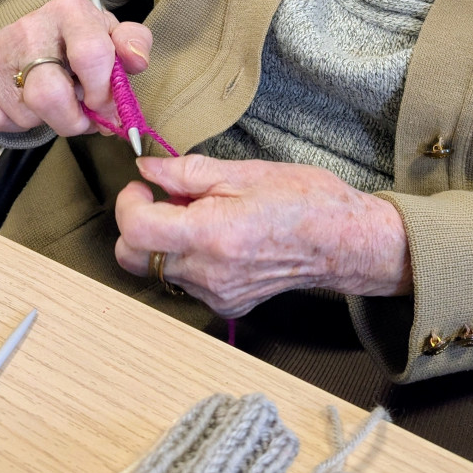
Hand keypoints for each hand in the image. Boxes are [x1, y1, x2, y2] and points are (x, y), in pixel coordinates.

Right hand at [0, 0, 152, 136]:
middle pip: (50, 96)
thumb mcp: (111, 34)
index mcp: (69, 12)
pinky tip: (34, 103)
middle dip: (73, 120)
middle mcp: (28, 28)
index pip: (91, 56)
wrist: (34, 27)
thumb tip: (136, 60)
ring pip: (28, 114)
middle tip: (84, 117)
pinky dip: (22, 123)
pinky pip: (1, 122)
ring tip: (60, 101)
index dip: (103, 92)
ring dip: (51, 121)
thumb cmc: (80, 37)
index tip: (106, 103)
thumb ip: (134, 44)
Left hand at [115, 153, 411, 316]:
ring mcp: (217, 294)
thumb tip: (148, 168)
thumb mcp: (244, 171)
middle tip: (167, 200)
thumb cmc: (304, 199)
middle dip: (138, 226)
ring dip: (166, 241)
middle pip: (134, 259)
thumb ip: (186, 172)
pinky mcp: (227, 304)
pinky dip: (189, 258)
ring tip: (203, 216)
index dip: (129, 202)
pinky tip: (218, 239)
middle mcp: (209, 272)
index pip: (136, 229)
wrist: (343, 241)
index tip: (142, 186)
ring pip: (159, 270)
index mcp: (211, 233)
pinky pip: (186, 282)